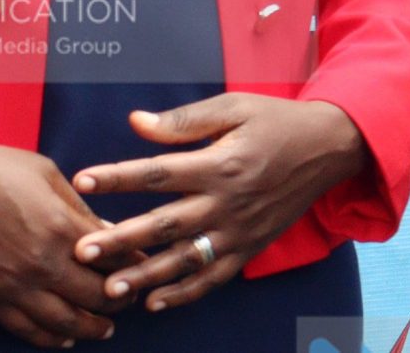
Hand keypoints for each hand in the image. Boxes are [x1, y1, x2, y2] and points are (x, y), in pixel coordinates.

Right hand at [0, 137, 115, 347]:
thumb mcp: (49, 176)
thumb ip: (81, 209)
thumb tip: (109, 232)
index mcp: (61, 227)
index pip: (114, 259)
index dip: (135, 264)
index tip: (144, 265)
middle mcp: (41, 264)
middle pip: (96, 297)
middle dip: (120, 299)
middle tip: (131, 298)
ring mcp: (13, 286)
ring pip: (65, 322)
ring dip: (92, 328)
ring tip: (105, 327)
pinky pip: (26, 330)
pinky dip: (51, 338)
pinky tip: (65, 337)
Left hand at [70, 95, 370, 313]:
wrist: (328, 148)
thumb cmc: (276, 122)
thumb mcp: (234, 108)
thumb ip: (185, 120)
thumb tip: (136, 122)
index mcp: (220, 162)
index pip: (159, 172)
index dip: (118, 177)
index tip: (81, 181)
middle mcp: (227, 201)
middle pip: (166, 223)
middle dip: (121, 238)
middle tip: (81, 251)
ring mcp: (239, 230)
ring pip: (185, 258)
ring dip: (146, 275)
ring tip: (110, 288)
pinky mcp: (250, 247)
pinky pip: (214, 277)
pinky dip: (185, 293)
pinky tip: (154, 302)